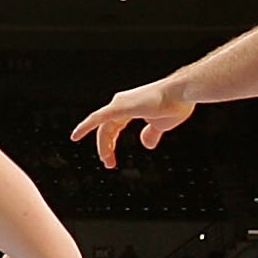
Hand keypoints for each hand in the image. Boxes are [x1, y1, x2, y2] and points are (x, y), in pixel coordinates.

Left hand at [71, 79, 193, 168]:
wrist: (181, 94)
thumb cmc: (175, 105)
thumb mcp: (161, 125)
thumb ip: (151, 133)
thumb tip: (147, 144)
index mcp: (131, 107)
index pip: (114, 126)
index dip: (111, 142)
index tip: (111, 157)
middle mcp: (122, 103)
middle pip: (106, 129)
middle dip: (106, 147)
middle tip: (108, 163)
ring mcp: (119, 104)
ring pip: (103, 128)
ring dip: (103, 146)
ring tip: (106, 160)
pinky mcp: (119, 107)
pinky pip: (97, 119)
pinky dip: (85, 127)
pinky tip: (76, 136)